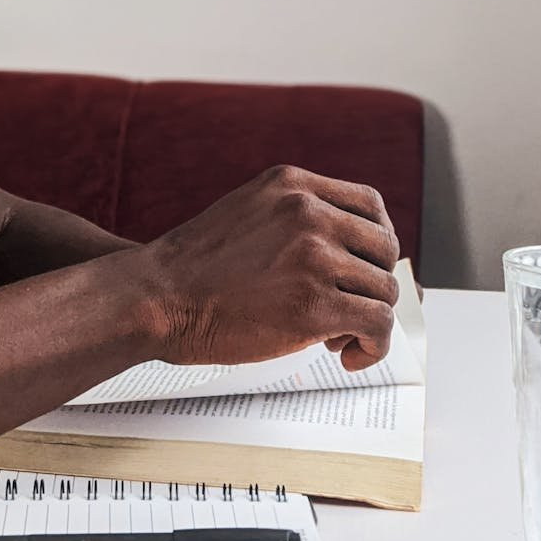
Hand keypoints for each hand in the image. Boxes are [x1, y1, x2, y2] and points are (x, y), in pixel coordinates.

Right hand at [141, 165, 399, 372]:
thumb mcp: (248, 210)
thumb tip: (343, 249)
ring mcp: (313, 257)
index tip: (364, 267)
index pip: (370, 204)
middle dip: (373, 282)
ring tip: (338, 335)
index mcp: (292, 185)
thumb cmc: (194, 267)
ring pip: (383, 289)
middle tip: (347, 306)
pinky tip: (347, 354)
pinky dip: (373, 346)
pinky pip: (377, 325)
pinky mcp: (314, 305)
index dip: (376, 242)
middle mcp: (308, 213)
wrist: (156, 297)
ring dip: (368, 319)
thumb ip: (293, 216)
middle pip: (384, 247)